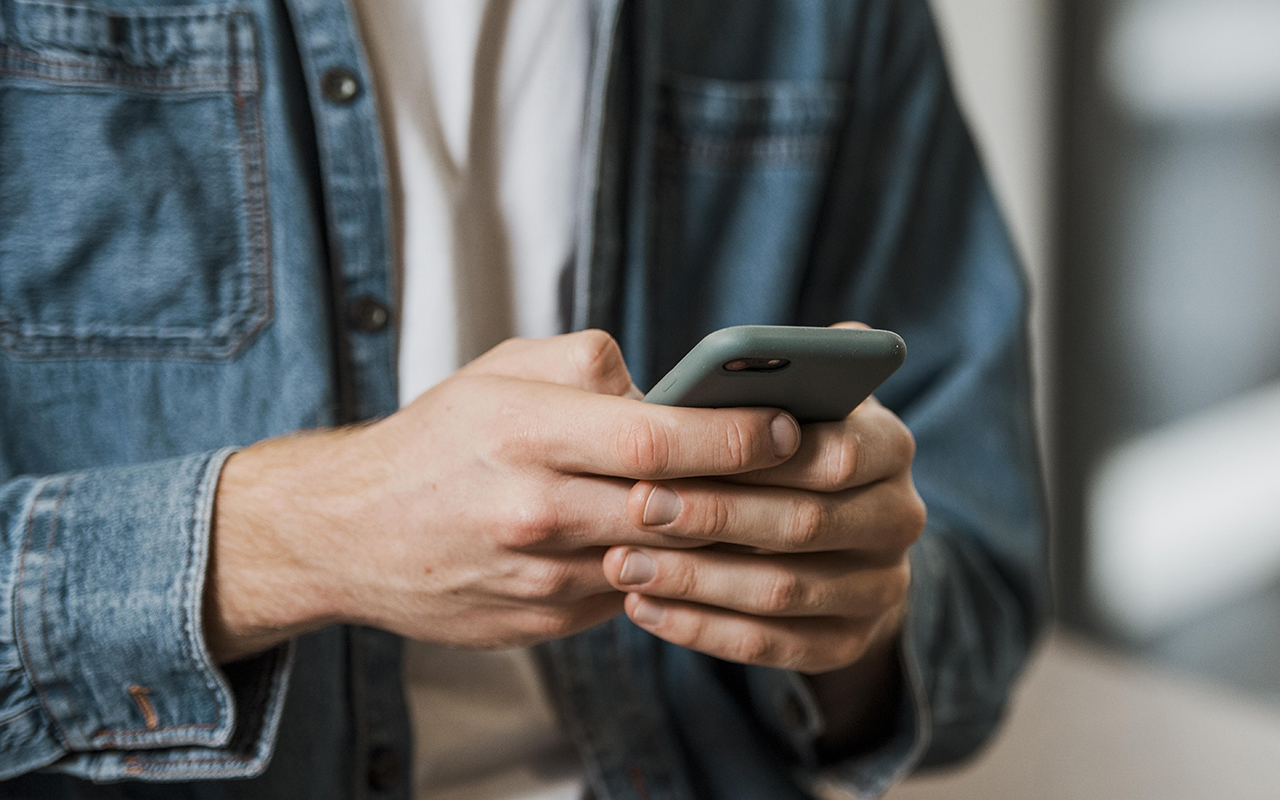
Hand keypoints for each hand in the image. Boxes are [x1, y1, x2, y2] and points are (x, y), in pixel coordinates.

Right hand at [203, 331, 802, 661]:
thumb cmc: (437, 438)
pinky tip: (694, 551)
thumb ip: (588, 364)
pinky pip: (626, 596)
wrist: (349, 532)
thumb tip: (671, 386)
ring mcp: (535, 578)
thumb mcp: (499, 371)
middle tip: (813, 476)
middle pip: (673, 510)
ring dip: (720, 542)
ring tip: (774, 512)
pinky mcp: (538, 622)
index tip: (788, 426)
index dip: (733, 436)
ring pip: (660, 561)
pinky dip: (666, 573)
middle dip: (754, 496)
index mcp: (524, 432)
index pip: (655, 440)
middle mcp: (532, 510)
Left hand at [600, 325, 924, 675]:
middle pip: (804, 524)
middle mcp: (899, 517)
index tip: (677, 451)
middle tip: (638, 506)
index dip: (753, 458)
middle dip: (714, 516)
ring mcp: (880, 587)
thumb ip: (770, 379)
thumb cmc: (781, 447)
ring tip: (623, 564)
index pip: (836, 454)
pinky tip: (644, 607)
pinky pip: (770, 646)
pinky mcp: (847, 641)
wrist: (827, 535)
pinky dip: (701, 629)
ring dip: (695, 580)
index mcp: (890, 444)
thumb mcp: (787, 401)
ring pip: (782, 592)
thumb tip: (733, 363)